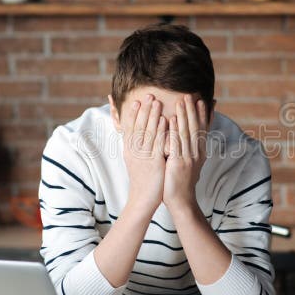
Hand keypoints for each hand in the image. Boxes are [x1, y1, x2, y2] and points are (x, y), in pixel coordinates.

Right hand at [123, 95, 166, 215]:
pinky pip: (156, 144)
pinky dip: (160, 131)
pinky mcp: (153, 163)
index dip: (133, 114)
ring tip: (156, 101)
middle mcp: (134, 152)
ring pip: (147, 132)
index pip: (129, 129)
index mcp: (129, 151)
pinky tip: (165, 120)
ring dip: (152, 116)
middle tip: (148, 95)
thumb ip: (136, 147)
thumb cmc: (142, 180)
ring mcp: (143, 157)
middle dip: (143, 110)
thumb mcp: (135, 161)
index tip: (136, 101)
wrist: (142, 200)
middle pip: (138, 127)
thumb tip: (137, 135)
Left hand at [163, 95, 207, 212]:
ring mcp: (188, 158)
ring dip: (184, 115)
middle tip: (190, 95)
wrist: (181, 201)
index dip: (203, 115)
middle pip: (195, 127)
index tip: (202, 101)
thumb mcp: (190, 163)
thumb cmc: (181, 182)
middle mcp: (197, 153)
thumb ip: (190, 149)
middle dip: (193, 110)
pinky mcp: (178, 163)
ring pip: (186, 132)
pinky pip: (176, 143)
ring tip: (182, 101)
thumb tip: (191, 138)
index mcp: (200, 152)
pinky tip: (171, 119)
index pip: (203, 129)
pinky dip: (174, 130)